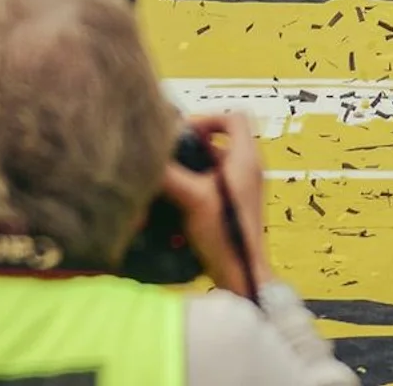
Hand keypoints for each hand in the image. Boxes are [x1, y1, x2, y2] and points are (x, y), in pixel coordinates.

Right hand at [160, 113, 270, 299]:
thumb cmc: (226, 237)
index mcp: (246, 159)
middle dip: (193, 145)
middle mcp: (247, 170)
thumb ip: (169, 174)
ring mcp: (242, 188)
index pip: (234, 117)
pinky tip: (175, 201)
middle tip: (171, 154)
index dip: (208, 118)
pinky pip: (213, 184)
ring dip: (191, 167)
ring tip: (169, 178)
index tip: (184, 132)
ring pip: (214, 164)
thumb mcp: (193, 199)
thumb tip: (145, 156)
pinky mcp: (233, 206)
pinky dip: (194, 186)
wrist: (240, 276)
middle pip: (220, 140)